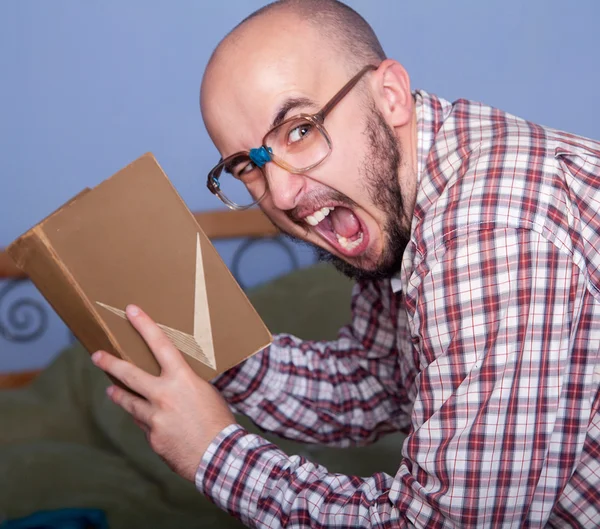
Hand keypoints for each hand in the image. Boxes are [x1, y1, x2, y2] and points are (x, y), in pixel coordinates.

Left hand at [91, 304, 235, 481]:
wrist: (218, 456)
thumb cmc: (219, 421)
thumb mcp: (206, 393)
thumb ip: (185, 386)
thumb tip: (174, 385)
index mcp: (182, 380)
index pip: (160, 345)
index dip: (145, 326)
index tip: (131, 311)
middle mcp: (164, 395)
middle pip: (129, 375)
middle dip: (111, 363)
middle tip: (97, 356)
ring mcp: (154, 418)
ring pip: (129, 402)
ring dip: (119, 395)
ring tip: (111, 391)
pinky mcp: (152, 437)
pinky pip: (144, 425)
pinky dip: (146, 421)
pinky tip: (153, 423)